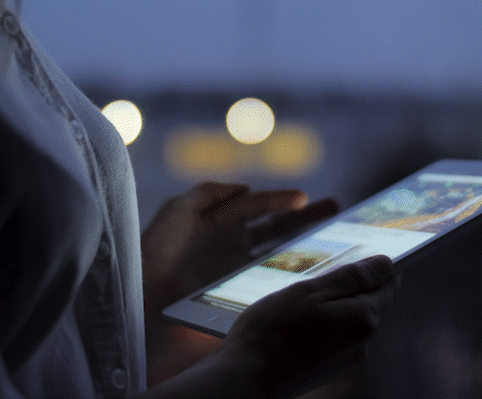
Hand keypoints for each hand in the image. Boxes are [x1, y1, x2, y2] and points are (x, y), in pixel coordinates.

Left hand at [141, 182, 338, 314]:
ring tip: (337, 242)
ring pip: (280, 255)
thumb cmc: (157, 247)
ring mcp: (239, 269)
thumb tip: (246, 188)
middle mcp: (235, 243)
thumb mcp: (179, 209)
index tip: (303, 199)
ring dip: (307, 247)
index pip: (258, 205)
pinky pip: (270, 283)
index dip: (280, 200)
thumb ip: (211, 192)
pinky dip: (290, 279)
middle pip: (278, 228)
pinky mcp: (239, 292)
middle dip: (307, 218)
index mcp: (222, 220)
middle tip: (337, 209)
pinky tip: (312, 278)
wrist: (143, 293)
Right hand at [215, 255, 399, 397]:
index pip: (389, 285)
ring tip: (294, 302)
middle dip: (345, 286)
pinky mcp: (326, 369)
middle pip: (366, 302)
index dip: (379, 267)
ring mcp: (344, 359)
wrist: (246, 378)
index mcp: (363, 319)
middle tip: (313, 275)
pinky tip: (291, 323)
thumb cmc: (274, 331)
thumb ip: (351, 277)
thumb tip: (385, 264)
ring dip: (327, 305)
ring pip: (345, 319)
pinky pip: (331, 336)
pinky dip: (317, 324)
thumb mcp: (311, 291)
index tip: (362, 253)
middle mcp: (361, 343)